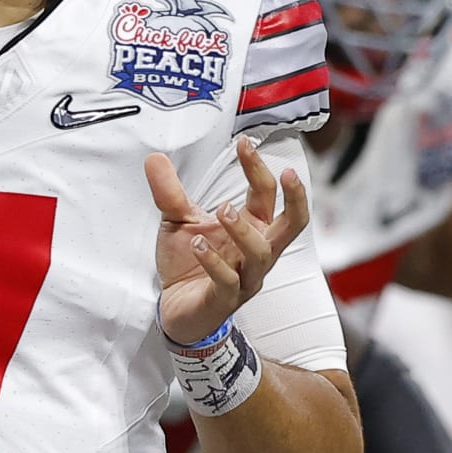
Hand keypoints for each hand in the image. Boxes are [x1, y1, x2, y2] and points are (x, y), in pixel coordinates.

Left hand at [146, 136, 309, 345]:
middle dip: (296, 198)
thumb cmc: (188, 264)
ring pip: (261, 253)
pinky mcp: (225, 299)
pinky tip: (198, 244)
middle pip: (293, 224)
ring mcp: (245, 277)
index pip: (266, 193)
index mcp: (252, 227)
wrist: (176, 310)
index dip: (258, 167)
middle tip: (286, 172)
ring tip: (222, 210)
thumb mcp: (177, 221)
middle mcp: (256, 251)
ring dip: (243, 230)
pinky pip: (229, 281)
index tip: (244, 142)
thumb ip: (170, 192)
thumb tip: (155, 157)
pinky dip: (214, 262)